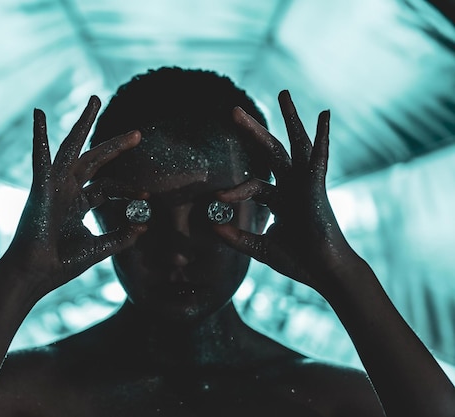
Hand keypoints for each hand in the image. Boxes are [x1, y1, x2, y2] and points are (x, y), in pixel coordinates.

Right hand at [0, 96, 146, 299]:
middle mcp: (66, 190)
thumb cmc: (60, 264)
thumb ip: (120, 236)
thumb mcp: (98, 248)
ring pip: (71, 148)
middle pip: (94, 160)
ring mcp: (53, 186)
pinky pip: (40, 157)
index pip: (108, 187)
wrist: (35, 275)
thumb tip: (144, 227)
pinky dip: (39, 136)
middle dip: (116, 145)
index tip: (146, 196)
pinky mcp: (40, 188)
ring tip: (95, 100)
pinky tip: (39, 115)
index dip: (129, 189)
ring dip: (83, 124)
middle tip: (138, 133)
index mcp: (78, 203)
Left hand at [213, 90, 357, 294]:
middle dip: (252, 131)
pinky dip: (322, 138)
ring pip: (295, 146)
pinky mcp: (317, 189)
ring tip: (283, 93)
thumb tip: (212, 227)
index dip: (233, 190)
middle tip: (233, 111)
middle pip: (270, 152)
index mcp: (281, 199)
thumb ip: (237, 237)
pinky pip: (319, 160)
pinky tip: (324, 116)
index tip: (216, 197)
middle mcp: (293, 187)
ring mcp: (306, 185)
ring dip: (290, 120)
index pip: (253, 185)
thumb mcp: (260, 248)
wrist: (326, 275)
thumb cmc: (299, 262)